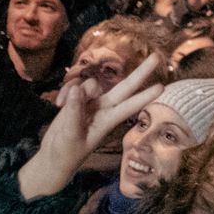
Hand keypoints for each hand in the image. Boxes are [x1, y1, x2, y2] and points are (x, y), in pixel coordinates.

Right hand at [17, 54, 162, 200]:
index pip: (130, 106)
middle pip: (125, 86)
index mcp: (108, 120)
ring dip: (75, 90)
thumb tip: (77, 89)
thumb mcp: (71, 135)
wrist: (52, 156)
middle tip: (157, 57)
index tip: (162, 87)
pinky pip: (75, 85)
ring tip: (62, 107)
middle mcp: (104, 108)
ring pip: (91, 83)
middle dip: (141, 72)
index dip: (144, 96)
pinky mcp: (78, 100)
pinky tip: (57, 104)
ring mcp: (92, 102)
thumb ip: (74, 112)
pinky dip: (65, 92)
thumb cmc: (66, 152)